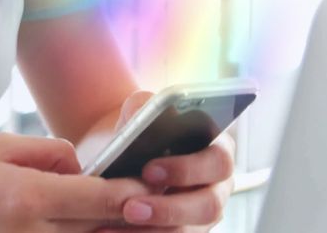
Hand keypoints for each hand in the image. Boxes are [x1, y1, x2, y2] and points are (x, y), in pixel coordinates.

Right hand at [0, 133, 151, 232]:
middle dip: (132, 219)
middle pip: (100, 229)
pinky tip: (85, 226)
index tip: (155, 187)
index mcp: (29, 198)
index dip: (134, 194)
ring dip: (106, 232)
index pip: (102, 199)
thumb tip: (80, 165)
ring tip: (130, 219)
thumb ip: (47, 153)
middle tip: (163, 209)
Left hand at [97, 91, 236, 231]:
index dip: (187, 169)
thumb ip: (145, 105)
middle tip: (130, 208)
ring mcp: (203, 214)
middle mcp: (218, 186)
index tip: (148, 170)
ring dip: (153, 232)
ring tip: (114, 225)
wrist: (127, 152)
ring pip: (189, 232)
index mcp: (218, 150)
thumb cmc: (143, 129)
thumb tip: (142, 114)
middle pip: (209, 206)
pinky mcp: (185, 229)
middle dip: (169, 209)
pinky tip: (108, 232)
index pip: (217, 161)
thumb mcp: (142, 109)